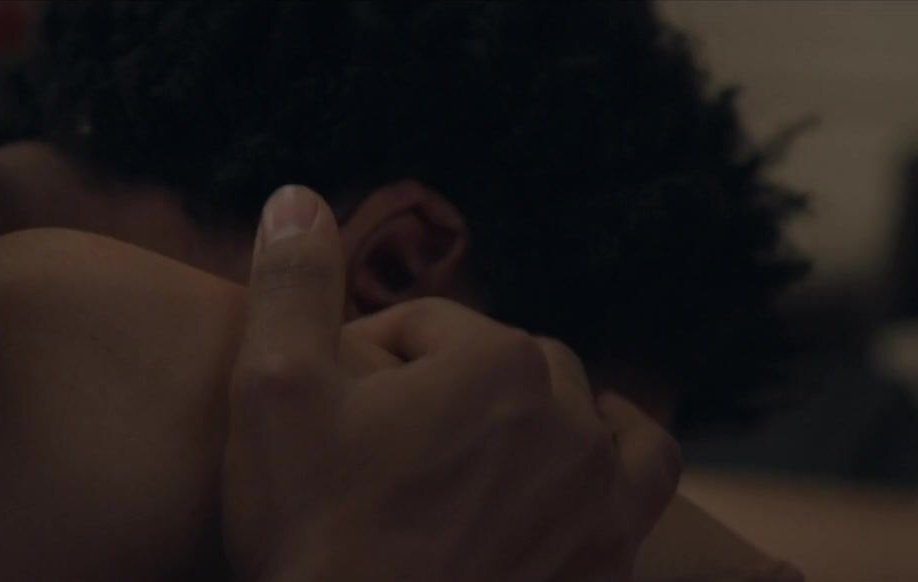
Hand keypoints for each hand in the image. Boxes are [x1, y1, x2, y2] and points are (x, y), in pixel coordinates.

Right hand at [222, 185, 680, 581]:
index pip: (430, 325)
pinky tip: (578, 475)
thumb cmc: (315, 535)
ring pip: (590, 413)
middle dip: (450, 385)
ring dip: (550, 410)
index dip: (373, 355)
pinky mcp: (612, 557)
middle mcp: (568, 417)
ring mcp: (601, 493)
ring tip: (497, 438)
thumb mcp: (274, 394)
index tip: (337, 406)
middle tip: (392, 438)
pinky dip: (616, 462)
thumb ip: (293, 283)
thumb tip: (296, 197)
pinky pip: (643, 480)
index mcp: (496, 363)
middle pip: (507, 365)